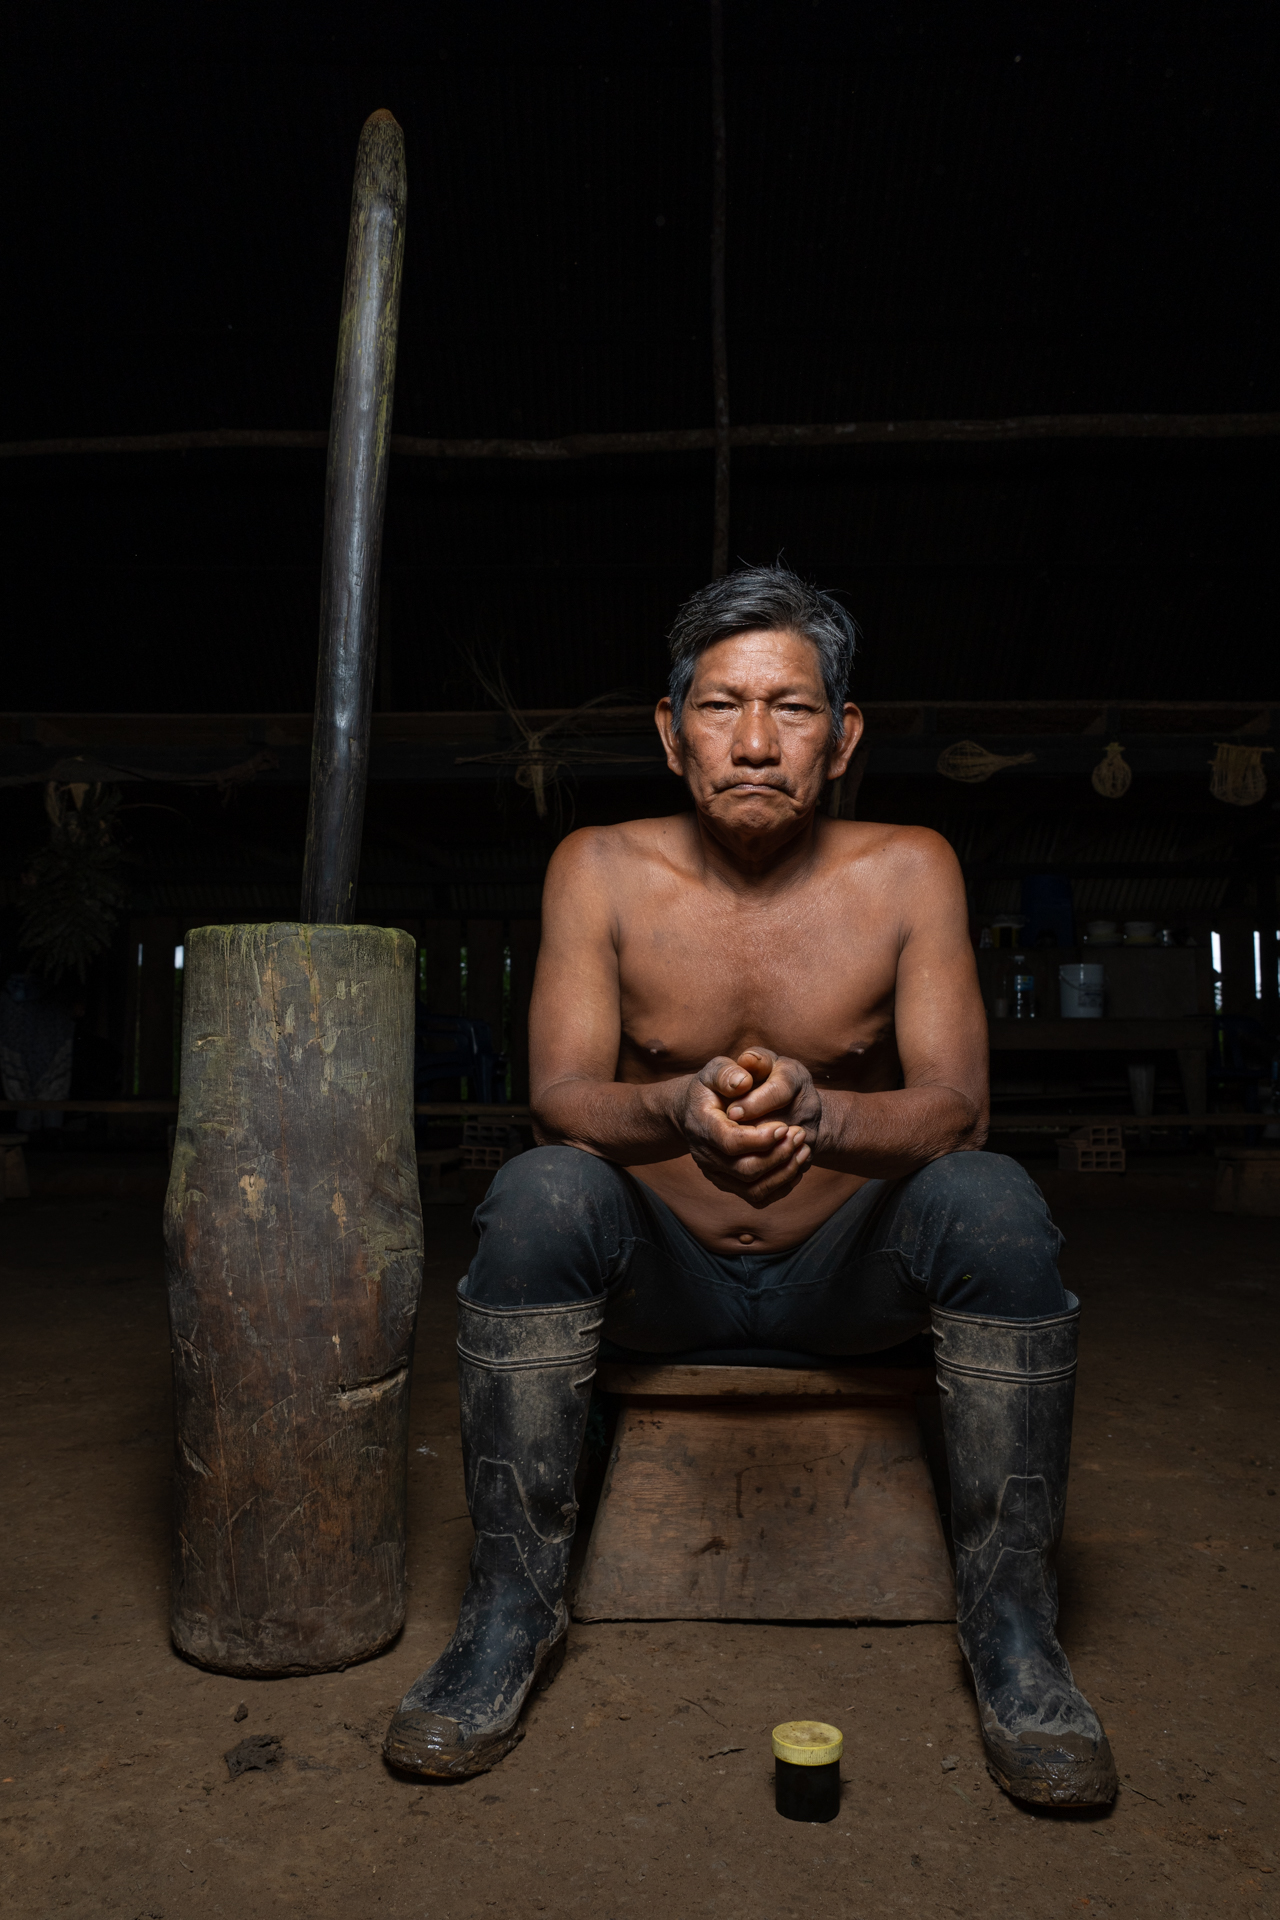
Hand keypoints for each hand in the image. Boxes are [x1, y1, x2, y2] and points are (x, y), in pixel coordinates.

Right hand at [671, 1052, 818, 1207]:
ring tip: (803, 1149)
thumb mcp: (716, 1069)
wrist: (696, 1110)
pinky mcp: (727, 1183)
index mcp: (702, 1124)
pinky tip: (796, 1166)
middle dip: (778, 1155)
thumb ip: (728, 1073)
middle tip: (800, 1134)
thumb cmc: (712, 1086)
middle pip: (745, 1169)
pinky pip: (757, 1196)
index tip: (784, 1126)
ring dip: (783, 1172)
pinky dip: (780, 1186)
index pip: (732, 1141)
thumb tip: (744, 1082)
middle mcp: (705, 1154)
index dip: (761, 1138)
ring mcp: (715, 1172)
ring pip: (753, 1188)